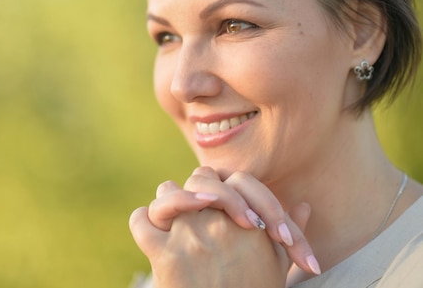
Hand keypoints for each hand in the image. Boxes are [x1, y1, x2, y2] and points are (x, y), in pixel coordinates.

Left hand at [129, 167, 319, 286]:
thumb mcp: (278, 266)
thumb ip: (289, 232)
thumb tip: (304, 206)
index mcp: (248, 225)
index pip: (237, 181)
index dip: (235, 192)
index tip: (239, 214)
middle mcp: (218, 224)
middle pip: (200, 178)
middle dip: (200, 189)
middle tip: (203, 207)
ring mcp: (189, 237)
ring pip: (167, 192)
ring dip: (170, 200)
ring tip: (176, 216)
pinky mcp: (164, 255)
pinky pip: (141, 220)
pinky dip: (143, 222)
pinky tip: (152, 232)